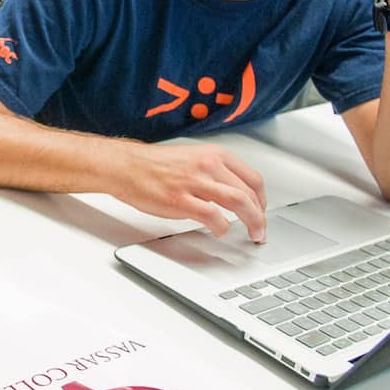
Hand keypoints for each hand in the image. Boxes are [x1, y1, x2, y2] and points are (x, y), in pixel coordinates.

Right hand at [112, 140, 267, 241]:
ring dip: (252, 223)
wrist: (126, 166)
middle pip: (249, 193)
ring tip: (252, 234)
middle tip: (261, 230)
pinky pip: (213, 216)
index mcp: (214, 155)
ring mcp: (195, 182)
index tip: (262, 211)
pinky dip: (222, 227)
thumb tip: (234, 193)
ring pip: (239, 202)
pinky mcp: (181, 200)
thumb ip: (215, 173)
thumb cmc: (155, 165)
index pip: (253, 178)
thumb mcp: (193, 159)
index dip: (263, 199)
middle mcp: (208, 165)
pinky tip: (220, 231)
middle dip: (261, 216)